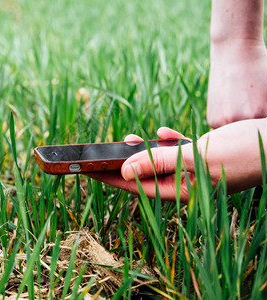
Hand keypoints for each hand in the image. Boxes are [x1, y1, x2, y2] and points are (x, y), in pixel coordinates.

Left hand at [86, 119, 266, 201]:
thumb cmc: (243, 152)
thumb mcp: (197, 157)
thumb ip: (160, 162)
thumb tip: (124, 171)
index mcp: (182, 189)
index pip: (135, 185)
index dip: (108, 177)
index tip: (86, 170)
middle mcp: (185, 182)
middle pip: (142, 174)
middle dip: (121, 163)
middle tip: (99, 154)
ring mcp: (193, 170)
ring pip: (158, 161)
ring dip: (143, 150)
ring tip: (128, 138)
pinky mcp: (202, 156)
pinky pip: (177, 151)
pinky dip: (168, 141)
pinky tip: (165, 131)